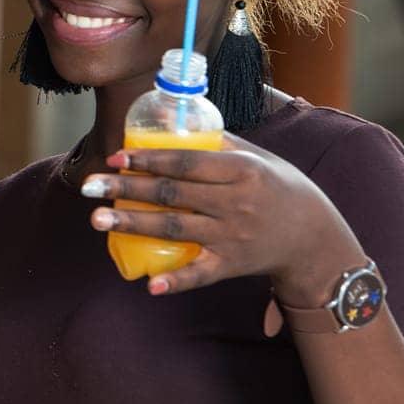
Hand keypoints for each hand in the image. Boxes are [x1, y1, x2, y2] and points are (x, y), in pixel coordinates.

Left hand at [81, 133, 363, 301]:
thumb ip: (214, 141)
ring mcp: (233, 237)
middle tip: (89, 186)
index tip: (115, 157)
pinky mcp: (232, 265)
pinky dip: (176, 280)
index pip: (186, 162)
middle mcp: (236, 203)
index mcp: (241, 170)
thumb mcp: (255, 157)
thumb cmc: (277, 188)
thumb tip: (167, 119)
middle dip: (126, 190)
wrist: (314, 238)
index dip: (148, 159)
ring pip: (175, 229)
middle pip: (172, 194)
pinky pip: (200, 274)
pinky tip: (149, 285)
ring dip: (133, 226)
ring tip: (97, 220)